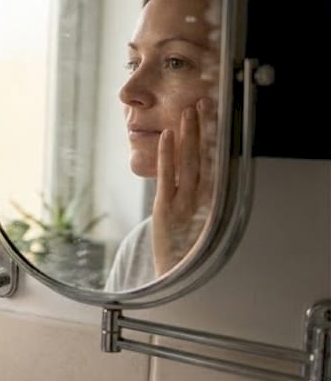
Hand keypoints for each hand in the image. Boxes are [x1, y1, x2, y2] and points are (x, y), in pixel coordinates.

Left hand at [152, 99, 216, 275]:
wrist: (176, 278)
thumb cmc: (184, 250)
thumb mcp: (195, 220)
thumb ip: (196, 199)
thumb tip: (193, 177)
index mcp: (211, 200)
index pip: (213, 162)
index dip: (213, 139)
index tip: (214, 117)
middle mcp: (202, 198)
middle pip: (204, 157)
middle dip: (203, 130)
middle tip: (203, 103)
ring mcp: (185, 202)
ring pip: (189, 162)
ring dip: (189, 135)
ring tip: (189, 111)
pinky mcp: (166, 208)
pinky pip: (168, 176)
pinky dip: (168, 155)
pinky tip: (168, 135)